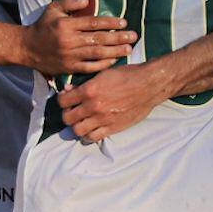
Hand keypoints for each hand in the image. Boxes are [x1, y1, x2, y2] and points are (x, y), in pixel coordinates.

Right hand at [22, 0, 136, 77]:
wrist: (28, 48)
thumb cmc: (43, 26)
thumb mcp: (53, 9)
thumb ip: (69, 2)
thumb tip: (87, 0)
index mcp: (66, 25)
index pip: (93, 23)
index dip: (110, 22)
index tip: (124, 22)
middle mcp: (69, 41)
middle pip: (99, 39)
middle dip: (118, 37)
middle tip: (134, 36)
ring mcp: (70, 56)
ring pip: (96, 54)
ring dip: (115, 52)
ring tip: (129, 49)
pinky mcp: (69, 68)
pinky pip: (89, 67)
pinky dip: (103, 65)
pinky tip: (114, 60)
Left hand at [58, 62, 172, 143]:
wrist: (149, 85)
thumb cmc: (128, 75)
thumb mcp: (104, 73)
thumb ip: (85, 83)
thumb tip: (69, 90)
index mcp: (89, 90)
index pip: (62, 101)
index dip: (63, 100)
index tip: (67, 99)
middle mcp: (93, 106)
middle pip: (67, 118)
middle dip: (67, 114)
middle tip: (73, 110)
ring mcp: (102, 119)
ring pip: (77, 130)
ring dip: (76, 126)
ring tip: (82, 121)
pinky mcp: (112, 128)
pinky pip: (93, 137)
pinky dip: (89, 135)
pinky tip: (92, 128)